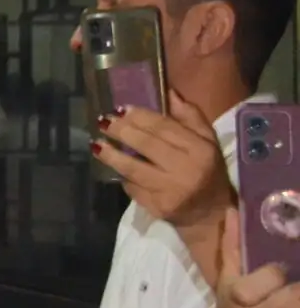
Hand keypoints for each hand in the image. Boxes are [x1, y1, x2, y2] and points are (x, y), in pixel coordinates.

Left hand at [93, 93, 234, 226]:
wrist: (210, 215)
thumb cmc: (208, 172)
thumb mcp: (208, 142)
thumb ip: (190, 117)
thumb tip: (169, 91)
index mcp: (201, 150)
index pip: (164, 127)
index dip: (140, 116)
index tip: (121, 108)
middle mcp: (186, 170)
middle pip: (146, 145)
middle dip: (121, 131)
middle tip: (103, 121)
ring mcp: (170, 191)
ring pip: (133, 168)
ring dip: (111, 154)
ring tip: (96, 143)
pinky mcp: (157, 207)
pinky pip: (132, 187)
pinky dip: (122, 176)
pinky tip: (112, 166)